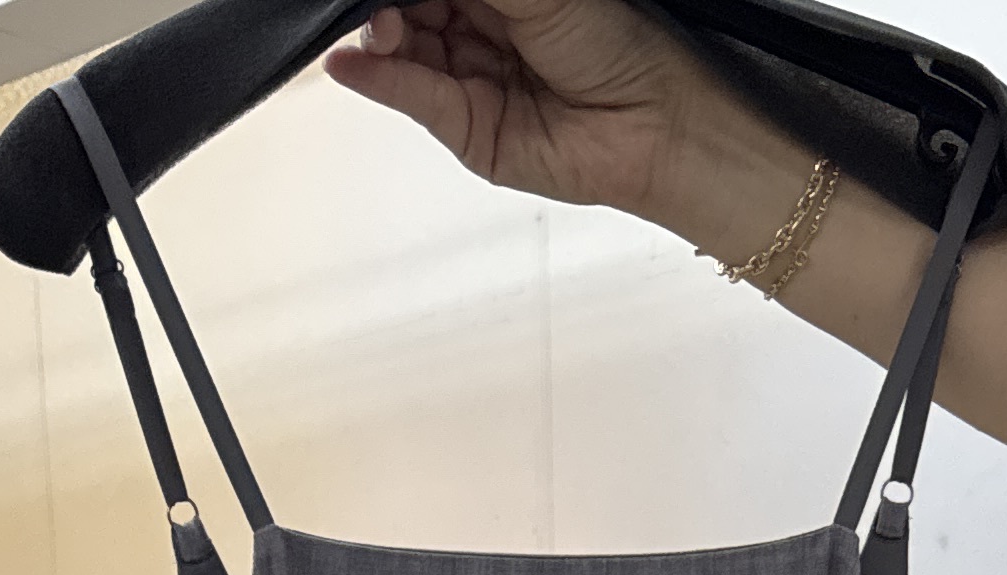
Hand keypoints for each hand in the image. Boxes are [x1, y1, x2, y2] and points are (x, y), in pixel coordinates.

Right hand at [325, 0, 789, 242]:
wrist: (654, 122)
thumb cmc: (616, 42)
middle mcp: (479, 27)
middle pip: (409, 6)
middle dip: (387, 1)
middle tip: (380, 2)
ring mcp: (468, 79)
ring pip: (404, 50)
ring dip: (380, 35)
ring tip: (378, 27)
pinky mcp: (467, 129)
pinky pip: (413, 97)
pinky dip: (378, 80)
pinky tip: (352, 64)